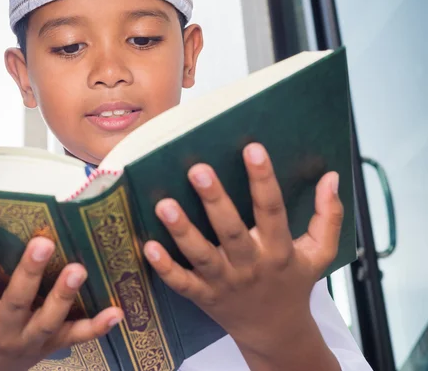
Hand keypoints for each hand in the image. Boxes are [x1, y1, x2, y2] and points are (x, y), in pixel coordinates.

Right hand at [0, 223, 122, 370]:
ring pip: (49, 321)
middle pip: (17, 304)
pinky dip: (96, 328)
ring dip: (64, 297)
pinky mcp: (50, 348)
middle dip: (29, 275)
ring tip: (80, 269)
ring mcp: (29, 343)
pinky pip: (75, 339)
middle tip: (43, 244)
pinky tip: (117, 312)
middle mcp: (2, 333)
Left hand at [143, 143, 342, 366]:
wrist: (276, 333)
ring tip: (165, 204)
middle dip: (215, 201)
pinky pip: (183, 284)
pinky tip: (149, 247)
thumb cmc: (294, 283)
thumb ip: (329, 216)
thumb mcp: (320, 254)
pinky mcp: (204, 297)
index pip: (272, 211)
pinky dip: (166, 268)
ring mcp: (225, 283)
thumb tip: (332, 177)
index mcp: (279, 251)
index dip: (263, 180)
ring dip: (183, 231)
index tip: (253, 148)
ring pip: (202, 256)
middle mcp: (251, 266)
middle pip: (232, 232)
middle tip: (198, 169)